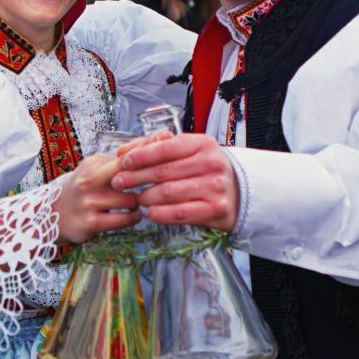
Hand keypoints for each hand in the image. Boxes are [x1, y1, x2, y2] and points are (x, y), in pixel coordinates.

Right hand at [54, 154, 141, 243]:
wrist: (53, 213)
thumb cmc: (83, 189)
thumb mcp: (94, 168)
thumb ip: (118, 160)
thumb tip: (150, 145)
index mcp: (92, 165)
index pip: (125, 158)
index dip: (147, 155)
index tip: (162, 154)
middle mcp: (89, 181)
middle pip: (130, 176)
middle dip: (144, 181)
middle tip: (149, 185)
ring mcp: (89, 202)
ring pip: (131, 200)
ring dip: (137, 203)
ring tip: (134, 203)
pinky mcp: (91, 223)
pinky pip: (125, 219)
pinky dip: (133, 217)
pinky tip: (131, 215)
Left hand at [112, 133, 238, 230]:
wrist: (240, 191)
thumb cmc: (206, 169)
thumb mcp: (189, 150)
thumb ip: (157, 147)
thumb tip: (124, 151)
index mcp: (203, 144)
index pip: (165, 148)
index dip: (140, 155)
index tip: (123, 162)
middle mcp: (211, 163)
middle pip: (163, 171)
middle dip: (136, 177)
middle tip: (118, 182)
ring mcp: (215, 187)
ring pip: (169, 192)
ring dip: (147, 196)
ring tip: (137, 198)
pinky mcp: (216, 209)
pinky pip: (180, 213)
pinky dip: (160, 214)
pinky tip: (150, 212)